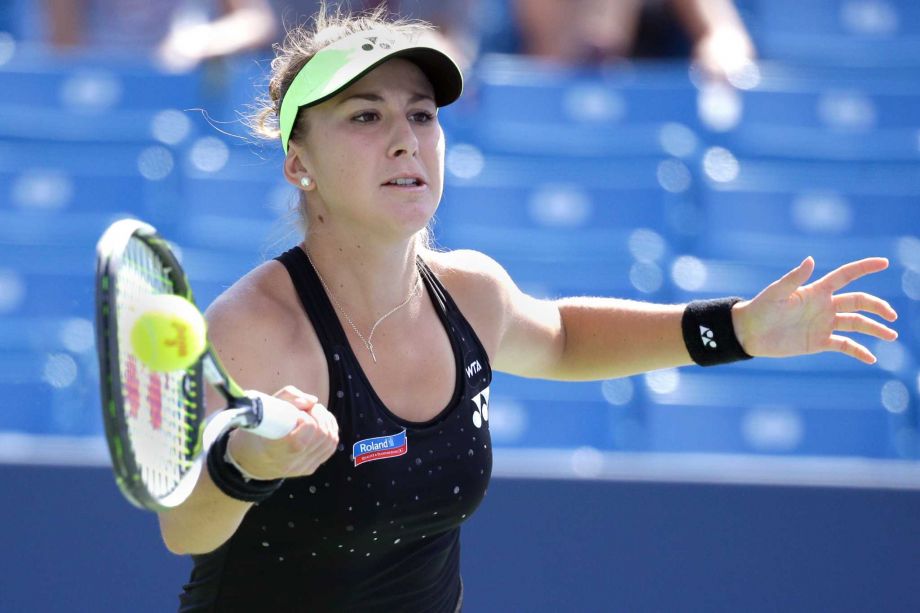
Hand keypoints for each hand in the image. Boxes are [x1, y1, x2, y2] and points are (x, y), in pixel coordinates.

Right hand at [227, 385, 338, 479]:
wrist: (250, 460)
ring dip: (327, 421)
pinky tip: (324, 421)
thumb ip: (287, 397)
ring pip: (329, 441)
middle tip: (310, 407)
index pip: (302, 436)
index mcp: (273, 450)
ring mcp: (301, 468)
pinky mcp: (310, 468)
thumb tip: (313, 400)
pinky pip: (330, 447)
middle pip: (320, 436)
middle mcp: (289, 463)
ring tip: (316, 412)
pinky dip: (331, 430)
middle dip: (320, 415)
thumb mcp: (261, 408)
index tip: (298, 411)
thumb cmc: (256, 430)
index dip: (306, 418)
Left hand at [732, 257, 898, 363]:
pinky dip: (859, 351)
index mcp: (817, 291)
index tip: (884, 262)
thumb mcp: (776, 292)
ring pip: (856, 324)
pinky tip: (871, 358)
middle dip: (877, 307)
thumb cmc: (760, 308)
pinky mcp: (819, 342)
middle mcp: (825, 306)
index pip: (846, 276)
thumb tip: (811, 260)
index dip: (864, 268)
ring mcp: (824, 324)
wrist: (749, 333)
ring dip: (875, 329)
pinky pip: (844, 346)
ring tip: (892, 336)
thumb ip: (794, 278)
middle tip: (892, 316)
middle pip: (858, 302)